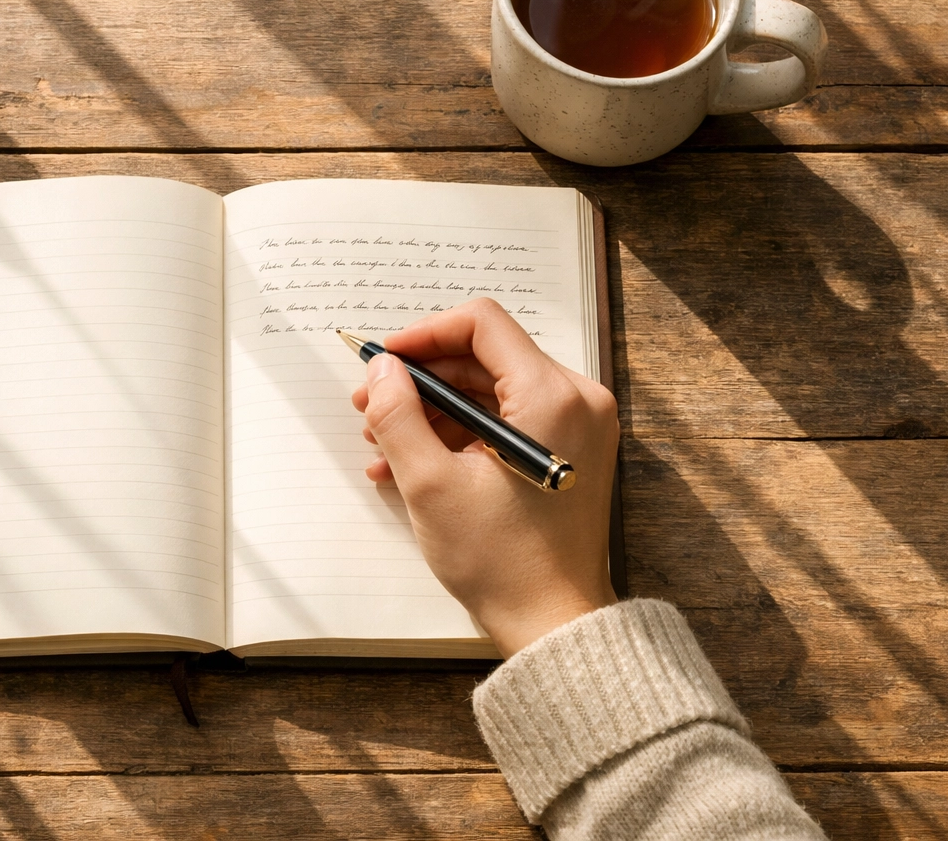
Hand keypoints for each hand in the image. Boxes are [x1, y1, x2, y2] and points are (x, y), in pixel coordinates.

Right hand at [351, 298, 618, 656]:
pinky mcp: (566, 452)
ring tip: (384, 444)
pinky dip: (459, 435)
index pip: (481, 324)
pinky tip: (411, 464)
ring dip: (433, 411)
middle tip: (371, 406)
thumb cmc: (503, 561)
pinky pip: (505, 422)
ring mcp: (576, 427)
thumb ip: (399, 414)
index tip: (385, 361)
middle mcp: (575, 400)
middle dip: (421, 381)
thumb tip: (384, 371)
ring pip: (490, 391)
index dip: (423, 335)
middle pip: (483, 358)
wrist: (553, 623)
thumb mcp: (431, 484)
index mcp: (551, 396)